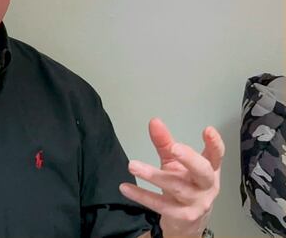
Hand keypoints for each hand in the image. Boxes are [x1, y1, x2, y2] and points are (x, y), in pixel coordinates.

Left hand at [118, 118, 223, 236]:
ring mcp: (196, 202)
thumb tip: (154, 122)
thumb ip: (165, 143)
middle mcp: (206, 186)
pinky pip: (160, 204)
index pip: (216, 155)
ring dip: (153, 176)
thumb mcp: (174, 162)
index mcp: (209, 169)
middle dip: (189, 159)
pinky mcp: (181, 216)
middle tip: (174, 148)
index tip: (208, 130)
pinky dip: (142, 195)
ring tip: (132, 165)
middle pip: (202, 172)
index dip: (215, 143)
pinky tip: (126, 188)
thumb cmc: (184, 184)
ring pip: (176, 187)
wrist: (186, 221)